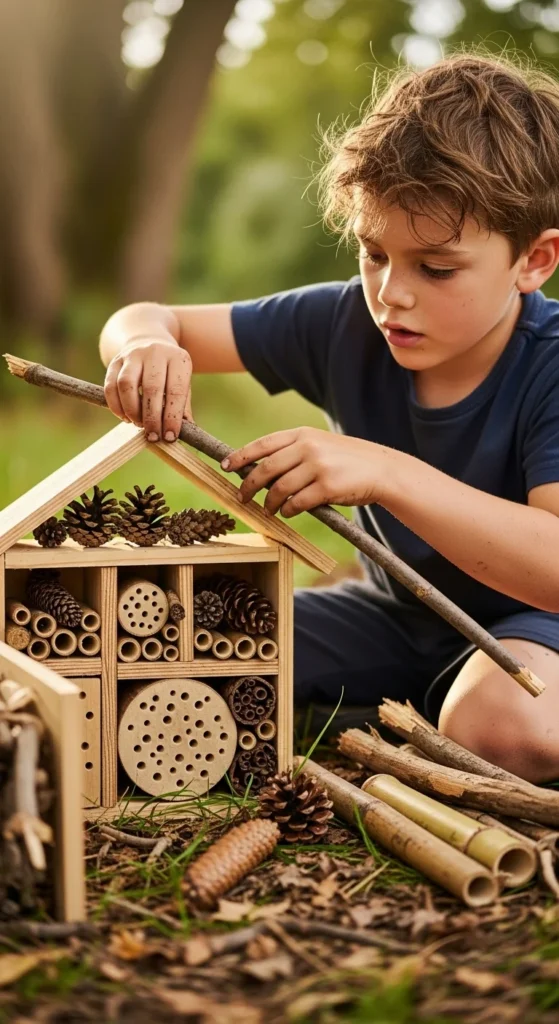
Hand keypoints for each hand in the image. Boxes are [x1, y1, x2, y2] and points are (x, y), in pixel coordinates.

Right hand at [104, 337, 192, 440]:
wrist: (148, 342)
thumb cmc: (169, 372)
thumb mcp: (182, 383)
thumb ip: (182, 406)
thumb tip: (186, 431)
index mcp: (178, 359)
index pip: (176, 391)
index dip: (172, 417)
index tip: (170, 437)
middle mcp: (155, 352)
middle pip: (151, 388)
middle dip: (152, 417)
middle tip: (153, 436)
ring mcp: (133, 354)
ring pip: (127, 384)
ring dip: (132, 410)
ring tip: (138, 424)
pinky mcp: (115, 361)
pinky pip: (111, 385)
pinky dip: (116, 405)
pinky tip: (125, 417)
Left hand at [222, 427, 394, 516]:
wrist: (381, 470)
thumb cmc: (346, 460)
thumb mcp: (319, 445)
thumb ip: (293, 452)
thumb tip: (259, 470)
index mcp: (302, 434)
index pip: (263, 444)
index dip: (241, 456)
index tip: (226, 467)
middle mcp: (308, 447)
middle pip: (266, 469)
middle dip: (249, 486)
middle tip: (242, 497)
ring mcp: (318, 466)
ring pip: (279, 489)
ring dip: (269, 503)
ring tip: (268, 509)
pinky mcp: (328, 487)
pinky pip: (297, 503)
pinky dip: (288, 510)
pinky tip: (288, 512)